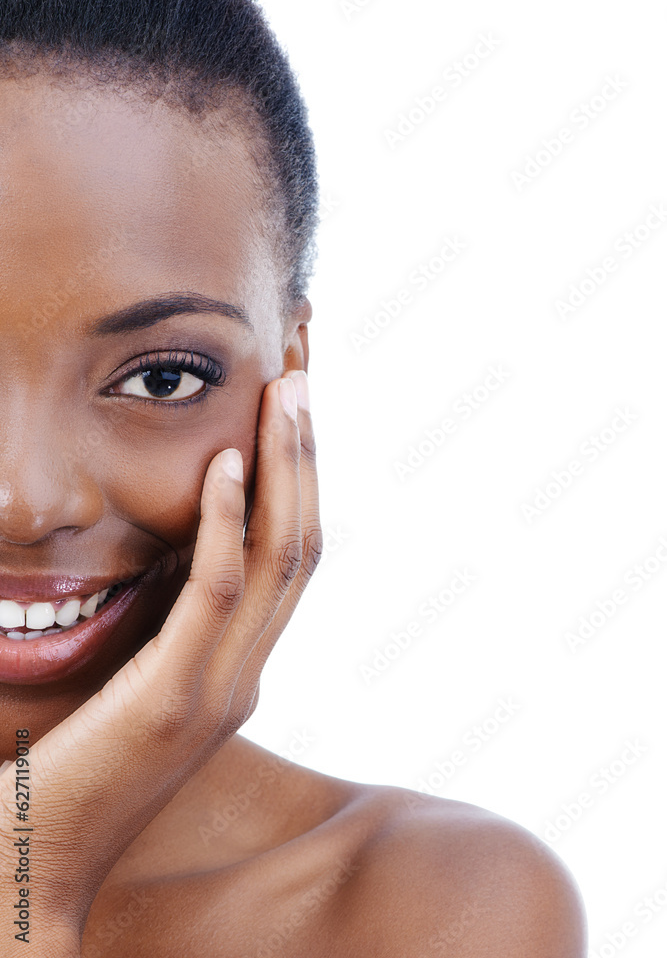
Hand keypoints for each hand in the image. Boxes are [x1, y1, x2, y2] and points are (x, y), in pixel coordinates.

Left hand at [0, 370, 321, 953]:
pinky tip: (225, 462)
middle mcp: (247, 672)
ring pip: (278, 559)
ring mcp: (221, 687)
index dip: (302, 480)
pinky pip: (215, 591)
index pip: (291, 557)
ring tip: (286, 396)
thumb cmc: (72, 761)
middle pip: (302, 544)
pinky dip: (225, 521)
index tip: (294, 411)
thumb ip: (167, 622)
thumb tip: (167, 546)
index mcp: (239, 666)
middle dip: (306, 457)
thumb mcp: (136, 675)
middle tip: (302, 378)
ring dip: (286, 470)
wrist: (39, 857)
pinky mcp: (175, 698)